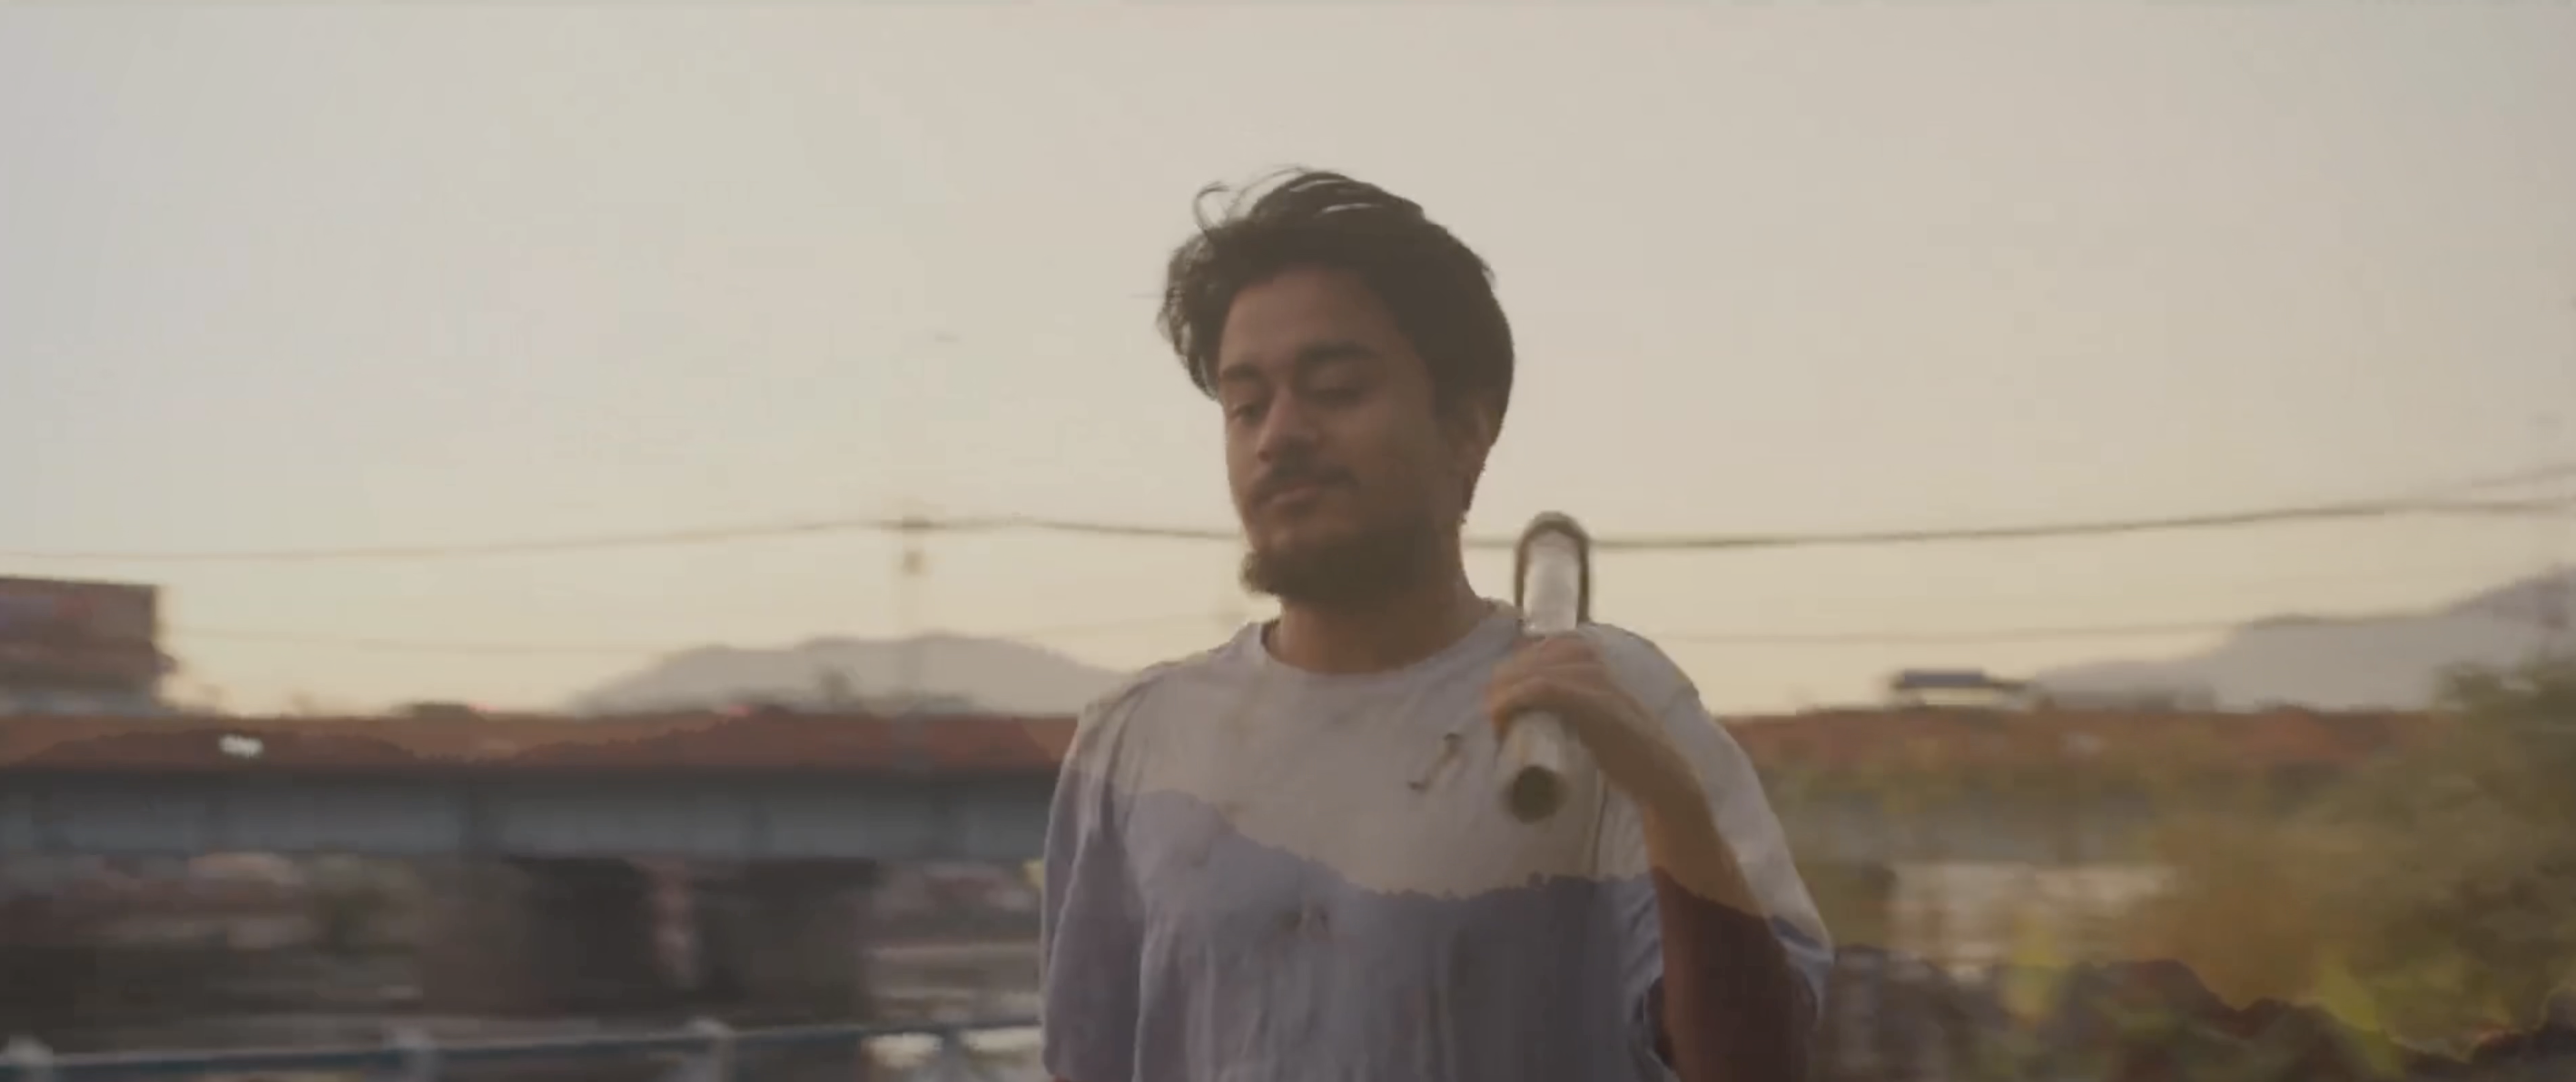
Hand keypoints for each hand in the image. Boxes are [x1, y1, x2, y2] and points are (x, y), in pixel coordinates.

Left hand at [1483, 633, 1697, 821]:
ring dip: (1502, 697)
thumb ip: (1575, 700)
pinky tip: (1500, 717)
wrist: (1661, 774)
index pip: (1534, 651)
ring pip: (1528, 674)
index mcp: (1591, 656)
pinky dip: (1512, 701)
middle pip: (1525, 661)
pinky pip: (1540, 689)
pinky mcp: (1591, 702)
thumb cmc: (1627, 749)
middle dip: (1500, 687)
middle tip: (1496, 721)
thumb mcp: (1596, 711)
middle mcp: (1591, 660)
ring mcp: (1593, 679)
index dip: (1509, 676)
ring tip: (1497, 725)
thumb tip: (1532, 708)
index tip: (1499, 705)